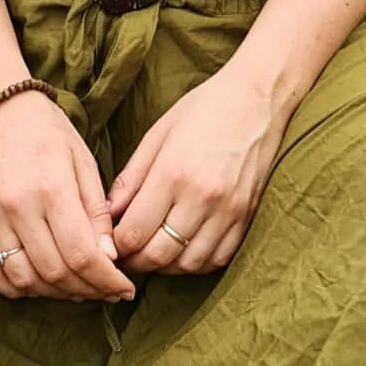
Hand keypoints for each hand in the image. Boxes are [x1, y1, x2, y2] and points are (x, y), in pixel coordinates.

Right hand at [0, 88, 136, 304]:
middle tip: (103, 290)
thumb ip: (95, 210)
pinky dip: (15, 288)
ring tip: (74, 288)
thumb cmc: (44, 128)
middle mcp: (18, 205)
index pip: (82, 255)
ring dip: (53, 294)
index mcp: (52, 186)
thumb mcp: (81, 159)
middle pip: (55, 273)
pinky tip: (36, 283)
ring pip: (23, 280)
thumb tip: (108, 257)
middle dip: (86, 290)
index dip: (106, 280)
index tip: (124, 289)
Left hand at [106, 61, 291, 274]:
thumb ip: (131, 177)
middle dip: (136, 262)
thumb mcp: (159, 133)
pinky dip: (197, 263)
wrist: (257, 98)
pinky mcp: (246, 217)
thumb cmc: (204, 108)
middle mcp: (201, 197)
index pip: (134, 232)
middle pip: (158, 255)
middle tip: (127, 256)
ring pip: (188, 264)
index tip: (109, 244)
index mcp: (172, 172)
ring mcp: (227, 211)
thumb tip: (108, 212)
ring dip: (166, 266)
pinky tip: (185, 249)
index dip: (116, 246)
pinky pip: (217, 259)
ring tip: (154, 252)